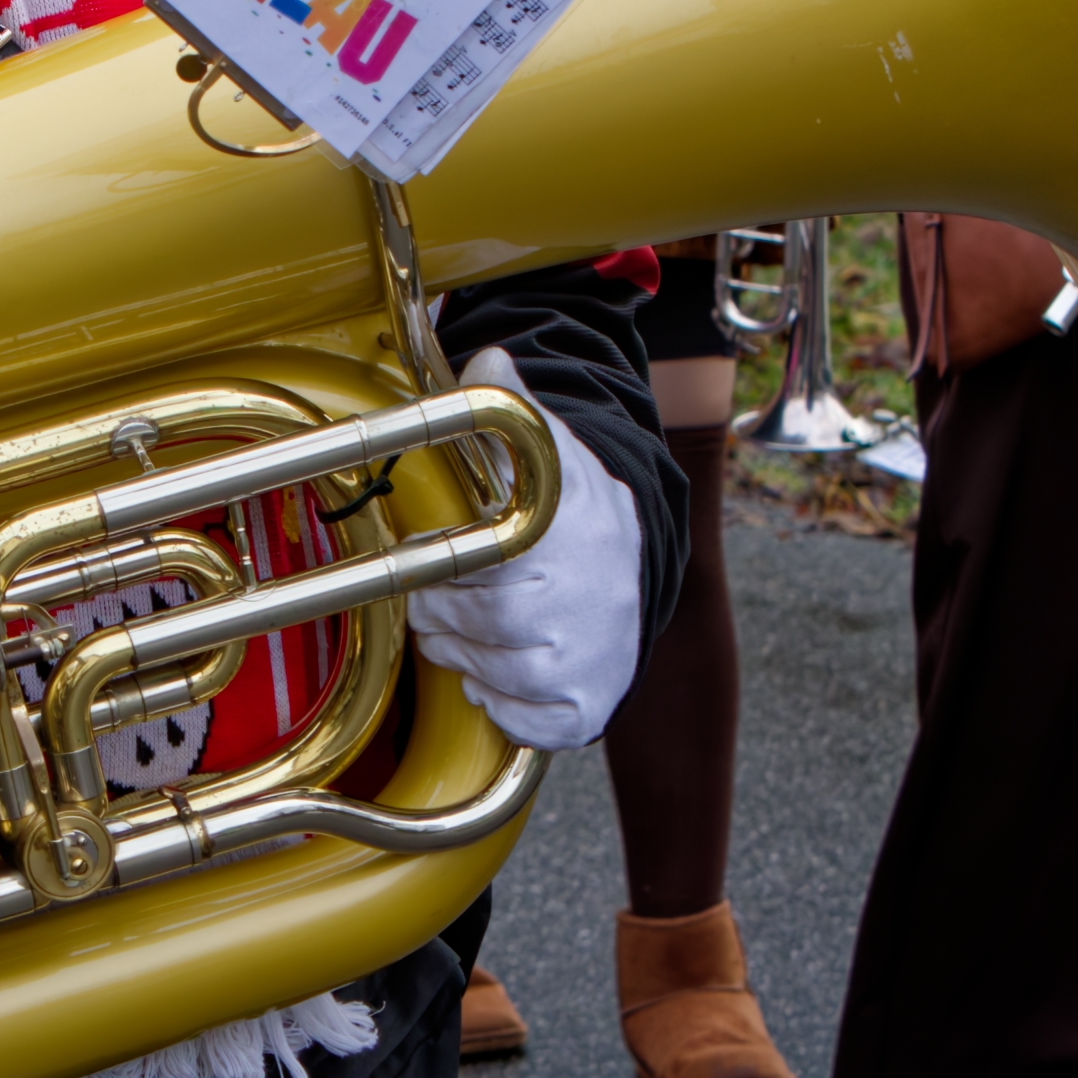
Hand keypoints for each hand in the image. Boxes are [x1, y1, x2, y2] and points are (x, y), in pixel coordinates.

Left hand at [412, 350, 645, 751]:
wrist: (639, 573)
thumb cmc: (579, 513)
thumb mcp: (555, 452)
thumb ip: (515, 407)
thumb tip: (487, 357)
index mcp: (568, 540)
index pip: (480, 571)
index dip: (446, 573)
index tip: (438, 564)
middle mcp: (585, 606)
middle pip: (475, 623)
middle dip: (444, 613)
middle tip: (443, 598)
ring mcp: (590, 664)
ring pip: (487, 672)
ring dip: (464, 654)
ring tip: (474, 627)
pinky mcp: (589, 710)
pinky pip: (518, 720)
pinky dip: (499, 700)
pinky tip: (505, 665)